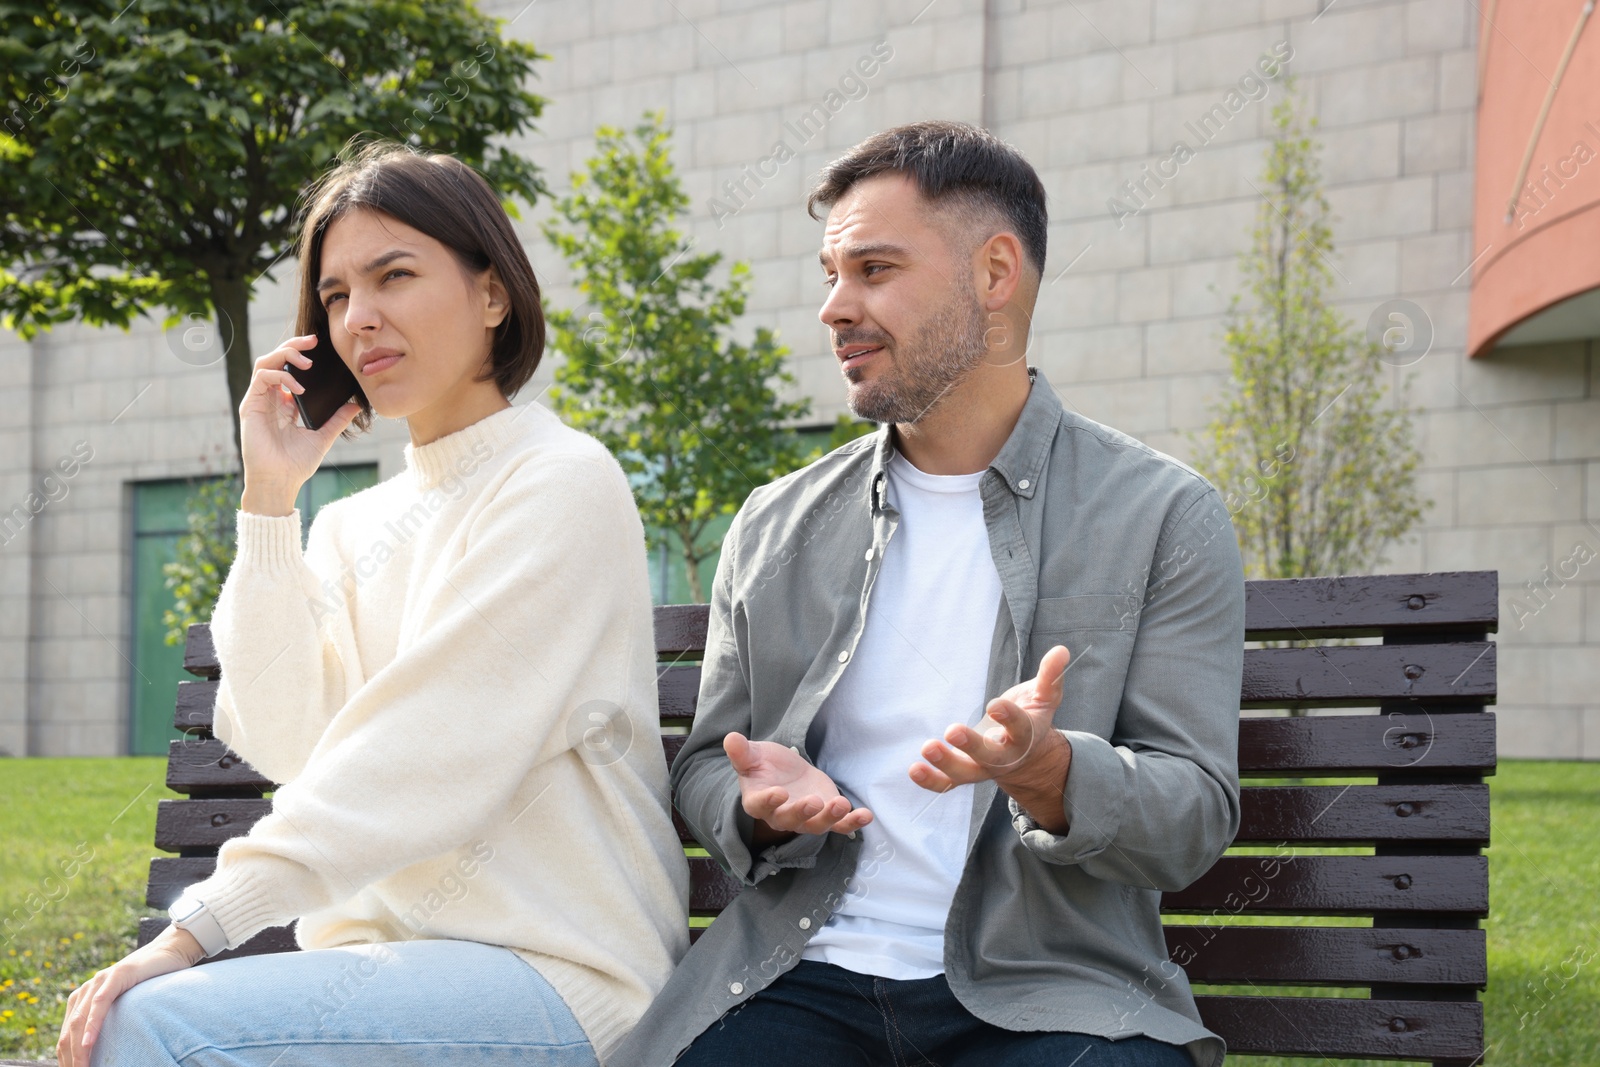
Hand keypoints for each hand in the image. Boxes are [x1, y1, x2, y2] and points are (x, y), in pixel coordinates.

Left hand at [57, 925, 204, 1065]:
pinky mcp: (117, 974)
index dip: (66, 1057)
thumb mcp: (125, 1004)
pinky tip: (88, 1042)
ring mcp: (101, 980)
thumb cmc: (151, 983)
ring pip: (80, 1020)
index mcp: (83, 998)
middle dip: (70, 1057)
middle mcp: (86, 989)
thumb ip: (109, 1018)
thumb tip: (101, 1048)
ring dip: (78, 1048)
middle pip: (70, 1031)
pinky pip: (101, 1002)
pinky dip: (92, 1024)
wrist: (170, 952)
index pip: (67, 1034)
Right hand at [239, 335, 361, 514]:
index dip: (300, 354)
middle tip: (313, 340)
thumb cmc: (297, 464)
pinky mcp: (250, 406)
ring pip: (264, 363)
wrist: (280, 482)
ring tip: (306, 361)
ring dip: (285, 355)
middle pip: (275, 359)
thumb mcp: (323, 437)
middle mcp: (270, 398)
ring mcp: (258, 401)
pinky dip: (280, 376)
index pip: (288, 368)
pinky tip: (298, 387)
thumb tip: (356, 405)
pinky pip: (261, 378)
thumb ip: (337, 419)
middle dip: (293, 346)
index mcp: (284, 403)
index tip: (320, 346)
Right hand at [725, 732, 872, 838]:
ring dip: (830, 817)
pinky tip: (866, 815)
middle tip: (814, 802)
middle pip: (790, 820)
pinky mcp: (825, 816)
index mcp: (758, 801)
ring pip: (816, 825)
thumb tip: (730, 738)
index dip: (768, 802)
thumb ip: (742, 752)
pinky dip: (852, 822)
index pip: (760, 806)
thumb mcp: (754, 754)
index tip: (779, 793)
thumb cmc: (766, 765)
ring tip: (842, 804)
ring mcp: (805, 819)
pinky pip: (839, 825)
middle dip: (802, 812)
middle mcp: (781, 816)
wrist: (786, 773)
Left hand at [910, 646, 1072, 819]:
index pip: (1019, 728)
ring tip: (926, 748)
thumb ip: (1050, 676)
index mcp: (1026, 736)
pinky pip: (948, 783)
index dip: (1009, 717)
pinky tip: (914, 769)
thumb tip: (1061, 650)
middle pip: (990, 757)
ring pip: (966, 773)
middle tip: (952, 731)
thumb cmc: (1031, 717)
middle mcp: (1005, 757)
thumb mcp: (1044, 697)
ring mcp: (984, 768)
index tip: (995, 704)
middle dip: (972, 746)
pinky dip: (931, 780)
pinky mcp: (965, 773)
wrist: (1026, 755)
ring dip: (945, 764)